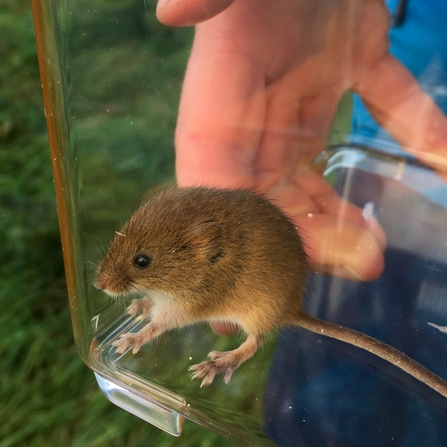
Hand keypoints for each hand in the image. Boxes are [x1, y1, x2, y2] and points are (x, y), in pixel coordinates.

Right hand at [156, 0, 446, 280]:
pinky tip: (438, 159)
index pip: (216, 191)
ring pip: (316, 176)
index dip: (231, 242)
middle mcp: (254, 115)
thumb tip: (173, 8)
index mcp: (218, 107)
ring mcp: (303, 95)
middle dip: (302, 243)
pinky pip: (383, 109)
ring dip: (343, 216)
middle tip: (346, 270)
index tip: (258, 283)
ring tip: (374, 252)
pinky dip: (412, 133)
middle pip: (270, 201)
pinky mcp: (351, 66)